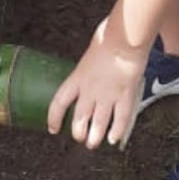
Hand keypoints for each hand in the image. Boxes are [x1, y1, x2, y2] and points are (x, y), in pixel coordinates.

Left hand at [47, 17, 148, 148]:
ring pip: (98, 124)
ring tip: (94, 143)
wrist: (125, 39)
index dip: (54, 118)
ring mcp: (107, 95)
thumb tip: (93, 62)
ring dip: (95, 137)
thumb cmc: (109, 36)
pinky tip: (114, 139)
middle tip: (81, 137)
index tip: (53, 128)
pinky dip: (116, 132)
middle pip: (79, 119)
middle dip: (78, 133)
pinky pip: (120, 120)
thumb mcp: (91, 51)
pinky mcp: (125, 96)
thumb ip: (90, 64)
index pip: (59, 103)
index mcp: (78, 78)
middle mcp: (90, 90)